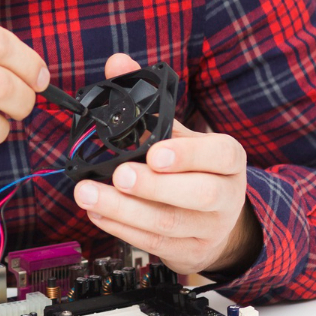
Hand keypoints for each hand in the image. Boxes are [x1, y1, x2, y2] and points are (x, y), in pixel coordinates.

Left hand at [72, 54, 258, 275]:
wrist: (216, 222)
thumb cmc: (193, 169)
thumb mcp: (180, 134)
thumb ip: (149, 100)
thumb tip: (118, 64)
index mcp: (227, 159)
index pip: (220, 155)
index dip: (188, 155)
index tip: (154, 153)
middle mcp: (225, 194)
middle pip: (198, 194)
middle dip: (153, 186)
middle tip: (118, 175)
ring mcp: (209, 227)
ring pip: (169, 222)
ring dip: (125, 210)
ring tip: (88, 194)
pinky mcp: (189, 252)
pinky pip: (154, 243)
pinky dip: (121, 228)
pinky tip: (97, 212)